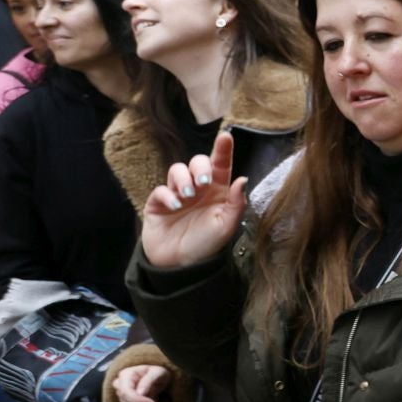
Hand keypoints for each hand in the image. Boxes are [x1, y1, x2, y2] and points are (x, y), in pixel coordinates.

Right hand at [112, 364, 171, 401]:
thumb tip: (139, 393)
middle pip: (125, 400)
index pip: (125, 391)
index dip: (137, 400)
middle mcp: (119, 384)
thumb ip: (148, 381)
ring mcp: (121, 393)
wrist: (156, 376)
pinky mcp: (125, 401)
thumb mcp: (157, 372)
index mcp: (126, 374)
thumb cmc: (156, 372)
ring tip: (154, 400)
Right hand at [140, 131, 247, 269]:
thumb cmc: (207, 244)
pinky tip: (176, 207)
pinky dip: (167, 195)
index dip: (222, 150)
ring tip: (189, 197)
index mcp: (218, 192)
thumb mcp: (226, 226)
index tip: (226, 136)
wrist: (181, 265)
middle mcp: (198, 189)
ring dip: (183, 180)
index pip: (221, 165)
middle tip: (204, 183)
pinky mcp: (158, 204)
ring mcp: (177, 195)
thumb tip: (242, 179)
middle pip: (197, 163)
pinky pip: (160, 190)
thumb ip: (236, 203)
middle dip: (200, 167)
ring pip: (176, 170)